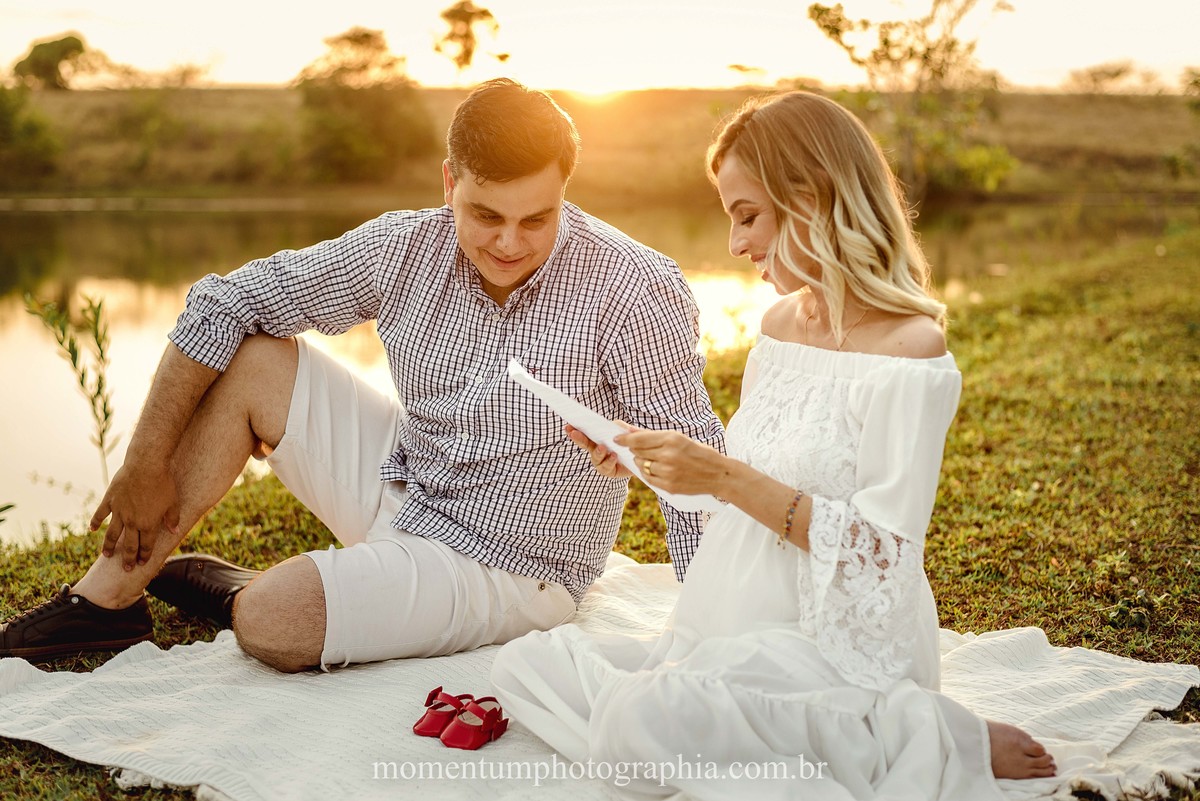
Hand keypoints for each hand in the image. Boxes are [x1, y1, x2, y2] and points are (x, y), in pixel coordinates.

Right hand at [90, 463, 180, 570]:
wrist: (146, 465)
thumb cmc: (163, 483)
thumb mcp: (173, 502)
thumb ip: (172, 518)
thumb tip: (175, 531)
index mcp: (149, 524)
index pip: (146, 545)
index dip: (144, 555)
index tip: (141, 563)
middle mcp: (132, 521)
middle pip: (129, 545)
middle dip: (128, 558)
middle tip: (125, 568)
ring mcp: (119, 512)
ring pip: (112, 534)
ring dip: (109, 546)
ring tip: (106, 555)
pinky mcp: (110, 500)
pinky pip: (100, 514)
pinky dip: (95, 522)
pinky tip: (92, 529)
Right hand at [566, 423, 632, 478]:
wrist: (643, 458)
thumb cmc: (632, 443)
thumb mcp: (628, 431)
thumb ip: (621, 427)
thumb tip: (613, 426)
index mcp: (598, 438)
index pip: (584, 433)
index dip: (575, 430)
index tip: (568, 426)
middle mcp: (597, 450)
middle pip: (585, 444)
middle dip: (578, 438)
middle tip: (574, 433)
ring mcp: (602, 462)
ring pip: (595, 457)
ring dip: (598, 452)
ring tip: (603, 447)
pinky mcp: (610, 471)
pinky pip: (606, 467)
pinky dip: (609, 461)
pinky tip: (614, 456)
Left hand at [615, 427, 730, 496]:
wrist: (718, 474)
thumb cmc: (699, 453)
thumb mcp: (679, 438)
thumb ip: (653, 436)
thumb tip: (629, 430)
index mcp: (672, 439)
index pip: (639, 439)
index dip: (625, 438)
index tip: (616, 437)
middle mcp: (668, 455)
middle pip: (638, 452)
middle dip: (635, 450)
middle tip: (640, 449)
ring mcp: (668, 472)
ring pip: (641, 465)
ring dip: (642, 462)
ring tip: (654, 460)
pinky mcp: (669, 485)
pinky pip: (648, 478)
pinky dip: (648, 473)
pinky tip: (656, 470)